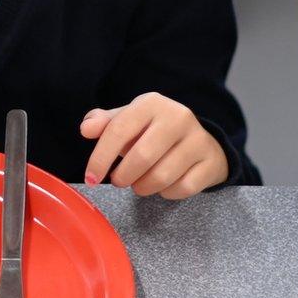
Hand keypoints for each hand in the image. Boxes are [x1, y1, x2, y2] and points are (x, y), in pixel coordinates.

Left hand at [80, 92, 228, 199]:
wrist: (198, 140)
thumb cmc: (152, 133)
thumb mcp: (127, 122)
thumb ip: (104, 124)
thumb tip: (86, 128)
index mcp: (152, 103)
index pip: (118, 130)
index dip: (100, 158)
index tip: (90, 178)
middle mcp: (178, 117)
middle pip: (142, 157)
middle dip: (123, 177)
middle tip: (119, 180)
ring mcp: (198, 140)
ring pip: (162, 177)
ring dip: (143, 188)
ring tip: (139, 183)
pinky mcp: (211, 162)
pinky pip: (182, 189)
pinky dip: (166, 193)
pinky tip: (163, 185)